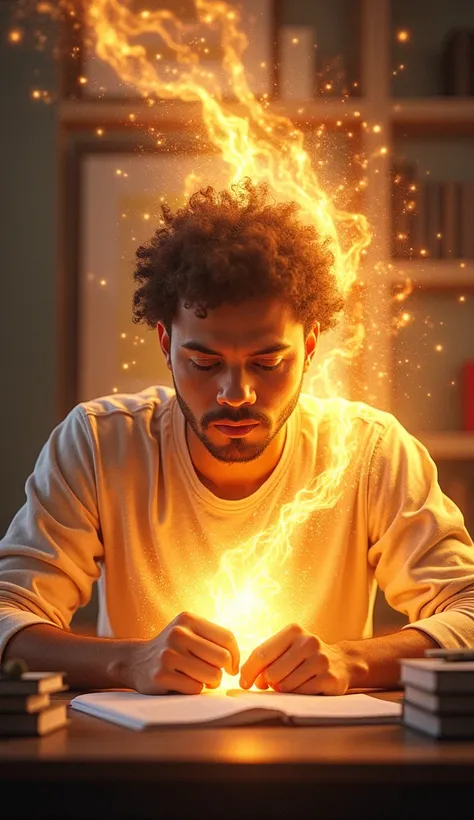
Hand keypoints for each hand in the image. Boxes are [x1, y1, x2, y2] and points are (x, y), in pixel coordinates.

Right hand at [113, 612, 239, 694]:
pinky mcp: (161, 675)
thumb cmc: (172, 649)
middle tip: (211, 674)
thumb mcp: (189, 632)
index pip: (227, 638)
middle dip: (221, 671)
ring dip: (209, 682)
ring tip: (197, 678)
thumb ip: (213, 639)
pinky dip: (194, 690)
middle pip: (222, 658)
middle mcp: (178, 633)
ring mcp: (168, 654)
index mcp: (188, 619)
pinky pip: (195, 689)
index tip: (231, 667)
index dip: (235, 656)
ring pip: (212, 676)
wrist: (135, 661)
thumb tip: (235, 663)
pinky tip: (181, 683)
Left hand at [239, 624, 352, 694]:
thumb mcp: (287, 648)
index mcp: (293, 630)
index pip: (261, 654)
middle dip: (268, 683)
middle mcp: (308, 642)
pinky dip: (297, 695)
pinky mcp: (329, 678)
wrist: (341, 662)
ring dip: (283, 690)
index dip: (248, 672)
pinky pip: (300, 694)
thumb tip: (249, 680)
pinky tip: (304, 687)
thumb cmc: (304, 656)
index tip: (244, 683)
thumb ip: (266, 660)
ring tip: (291, 682)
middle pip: (271, 673)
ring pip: (285, 686)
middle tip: (273, 683)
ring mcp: (320, 660)